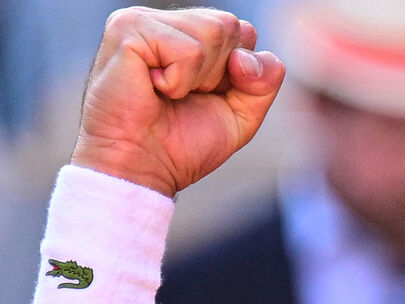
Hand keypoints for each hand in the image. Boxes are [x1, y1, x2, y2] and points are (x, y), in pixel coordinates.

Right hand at [72, 7, 284, 196]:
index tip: (205, 97)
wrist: (142, 169)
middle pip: (230, 26)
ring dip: (198, 78)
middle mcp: (166, 21)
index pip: (243, 30)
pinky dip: (179, 82)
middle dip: (218, 75)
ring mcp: (143, 20)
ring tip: (166, 93)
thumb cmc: (182, 145)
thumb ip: (264, 81)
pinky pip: (189, 50)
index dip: (239, 73)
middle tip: (182, 97)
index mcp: (190, 35)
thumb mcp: (241, 114)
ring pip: (213, 32)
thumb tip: (244, 57)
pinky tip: (152, 89)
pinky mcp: (128, 28)